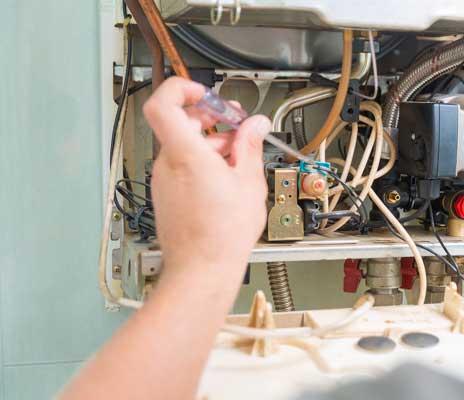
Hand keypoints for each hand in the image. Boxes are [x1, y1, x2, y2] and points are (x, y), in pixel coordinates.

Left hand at [143, 77, 269, 272]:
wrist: (202, 269)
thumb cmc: (222, 235)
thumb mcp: (249, 183)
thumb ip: (250, 146)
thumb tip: (256, 126)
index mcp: (186, 154)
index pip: (162, 104)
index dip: (182, 89)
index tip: (205, 94)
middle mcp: (167, 164)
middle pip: (179, 122)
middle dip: (209, 117)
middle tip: (236, 123)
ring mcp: (163, 180)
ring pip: (182, 144)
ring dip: (210, 141)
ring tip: (238, 156)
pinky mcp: (166, 194)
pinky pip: (180, 165)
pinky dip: (202, 161)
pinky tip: (226, 176)